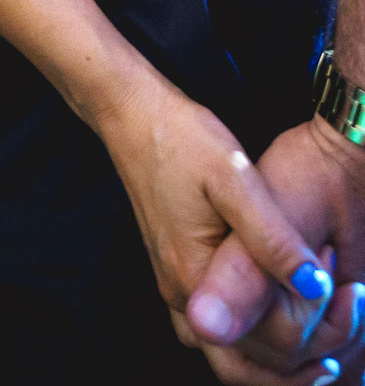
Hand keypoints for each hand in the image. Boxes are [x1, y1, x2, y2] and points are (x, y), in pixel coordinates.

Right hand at [177, 116, 364, 381]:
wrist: (131, 114)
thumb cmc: (181, 138)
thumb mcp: (234, 177)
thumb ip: (273, 236)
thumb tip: (316, 287)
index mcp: (196, 278)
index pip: (269, 342)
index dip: (317, 322)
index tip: (341, 278)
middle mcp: (183, 297)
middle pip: (248, 367)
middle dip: (304, 353)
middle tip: (345, 308)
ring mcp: (177, 290)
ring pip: (232, 357)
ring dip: (278, 354)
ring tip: (322, 320)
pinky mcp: (178, 275)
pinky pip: (220, 332)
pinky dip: (254, 336)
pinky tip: (280, 307)